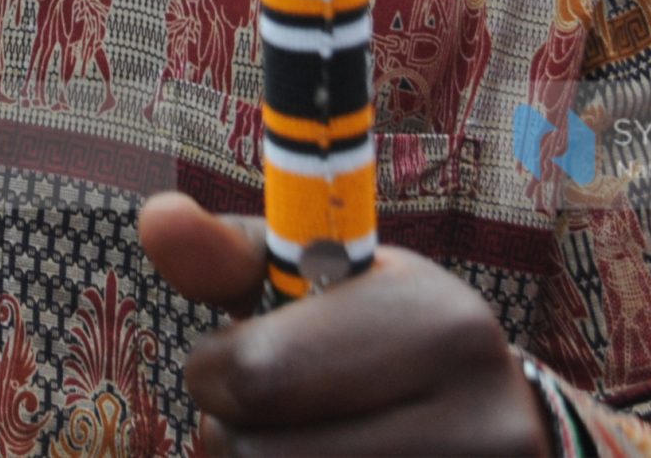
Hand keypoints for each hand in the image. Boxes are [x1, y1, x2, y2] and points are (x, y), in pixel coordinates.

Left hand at [138, 193, 553, 456]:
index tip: (230, 357)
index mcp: (442, 326)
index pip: (258, 374)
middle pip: (257, 456)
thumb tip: (158, 217)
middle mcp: (481, 423)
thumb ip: (230, 257)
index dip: (212, 370)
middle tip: (257, 413)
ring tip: (291, 442)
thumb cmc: (378, 344)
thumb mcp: (317, 286)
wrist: (493, 431)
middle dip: (227, 432)